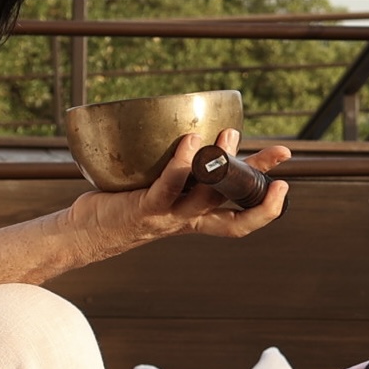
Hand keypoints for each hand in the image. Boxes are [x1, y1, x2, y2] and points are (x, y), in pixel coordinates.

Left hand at [69, 131, 296, 255]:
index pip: (240, 220)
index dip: (266, 208)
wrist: (85, 233)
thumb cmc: (121, 208)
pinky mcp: (145, 208)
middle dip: (259, 183)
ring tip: (229, 135)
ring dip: (222, 163)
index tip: (283, 183)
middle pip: (234, 206)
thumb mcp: (158, 192)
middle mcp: (187, 220)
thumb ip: (178, 174)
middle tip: (280, 155)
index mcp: (196, 219)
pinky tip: (190, 142)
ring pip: (206, 194)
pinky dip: (182, 163)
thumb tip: (195, 136)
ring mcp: (168, 215)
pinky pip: (169, 186)